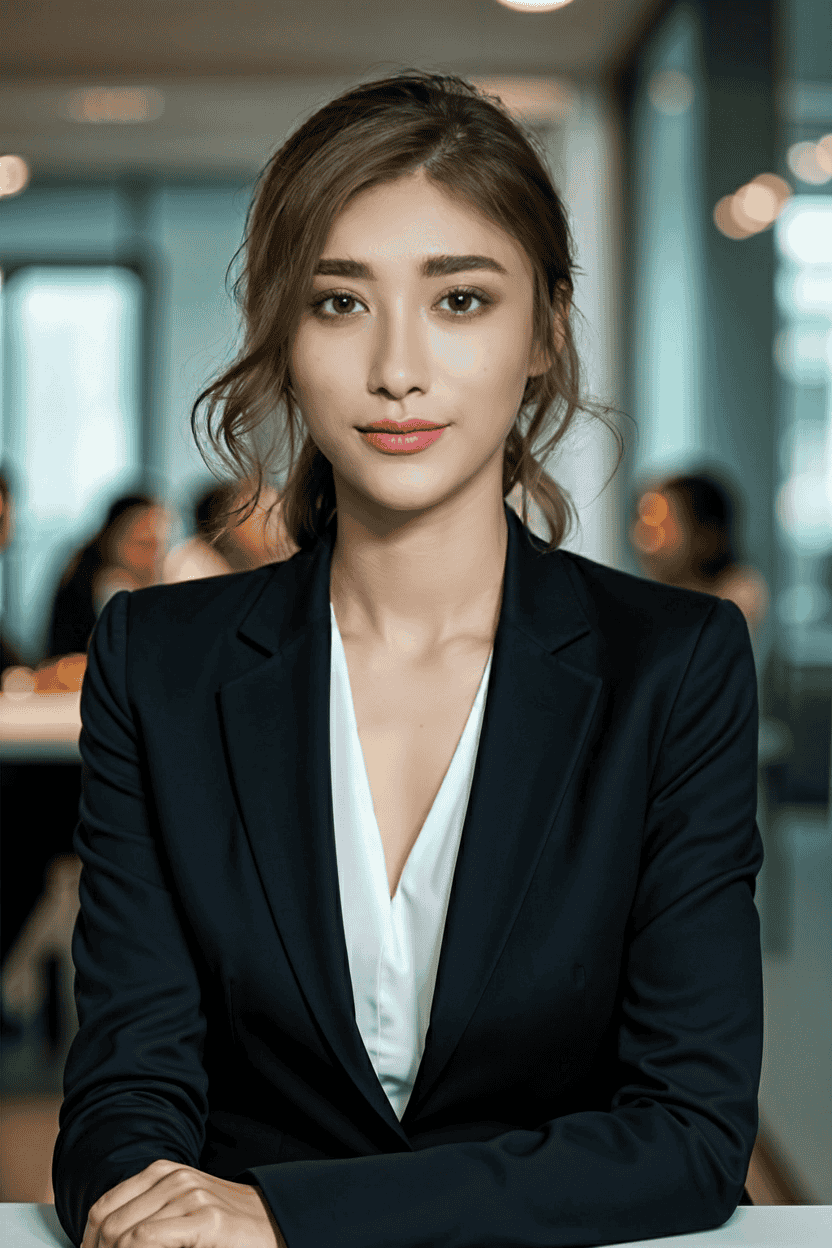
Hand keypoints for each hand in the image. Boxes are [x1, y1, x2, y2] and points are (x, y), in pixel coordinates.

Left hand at [82, 1159, 287, 1247]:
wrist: (272, 1223)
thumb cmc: (223, 1226)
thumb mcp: (179, 1211)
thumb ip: (146, 1218)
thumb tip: (102, 1243)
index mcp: (161, 1172)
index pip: (102, 1208)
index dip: (88, 1243)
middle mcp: (173, 1178)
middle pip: (109, 1224)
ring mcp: (189, 1196)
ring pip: (124, 1234)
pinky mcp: (205, 1219)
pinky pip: (147, 1240)